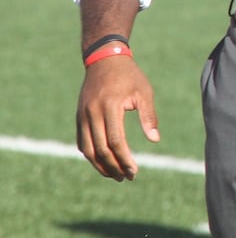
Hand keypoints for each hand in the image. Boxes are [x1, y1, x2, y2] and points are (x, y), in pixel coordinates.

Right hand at [76, 55, 159, 180]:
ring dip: (101, 166)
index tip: (135, 171)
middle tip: (128, 178)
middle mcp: (92, 113)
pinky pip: (82, 142)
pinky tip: (104, 163)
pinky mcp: (79, 117)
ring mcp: (82, 116)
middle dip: (114, 167)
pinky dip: (91, 156)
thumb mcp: (144, 92)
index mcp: (110, 106)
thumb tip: (155, 140)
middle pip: (100, 149)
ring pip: (88, 149)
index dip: (124, 159)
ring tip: (116, 176)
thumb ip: (149, 116)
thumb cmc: (129, 76)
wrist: (104, 59)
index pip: (115, 141)